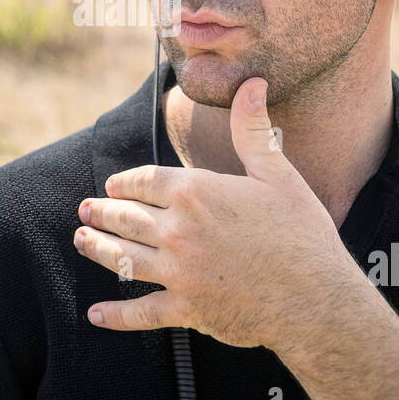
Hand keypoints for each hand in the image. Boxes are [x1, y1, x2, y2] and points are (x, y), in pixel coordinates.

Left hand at [73, 76, 351, 353]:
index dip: (125, 183)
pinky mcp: (186, 309)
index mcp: (196, 193)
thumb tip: (251, 83)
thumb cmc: (302, 233)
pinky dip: (116, 315)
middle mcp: (178, 231)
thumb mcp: (278, 174)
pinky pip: (141, 313)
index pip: (144, 181)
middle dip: (102, 212)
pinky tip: (96, 314)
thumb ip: (252, 130)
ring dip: (97, 248)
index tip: (113, 185)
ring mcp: (178, 272)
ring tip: (82, 240)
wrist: (317, 298)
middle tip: (86, 210)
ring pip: (124, 258)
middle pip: (126, 218)